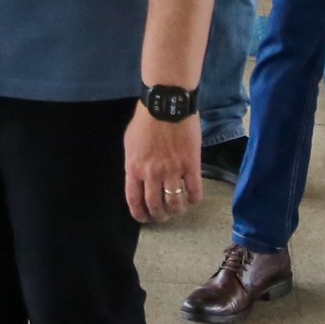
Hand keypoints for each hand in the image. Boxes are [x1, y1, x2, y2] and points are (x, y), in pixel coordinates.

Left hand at [126, 107, 201, 223]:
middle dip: (160, 216)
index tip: (146, 218)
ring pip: (175, 203)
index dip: (140, 215)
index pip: (134, 201)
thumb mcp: (130, 143)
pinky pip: (194, 192)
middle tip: (164, 215)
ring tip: (179, 208)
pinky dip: (194, 199)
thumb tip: (137, 178)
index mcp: (134, 168)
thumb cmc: (146, 120)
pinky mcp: (191, 165)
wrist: (167, 105)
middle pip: (155, 206)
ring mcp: (172, 171)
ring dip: (177, 210)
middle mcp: (151, 174)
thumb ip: (134, 164)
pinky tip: (193, 197)